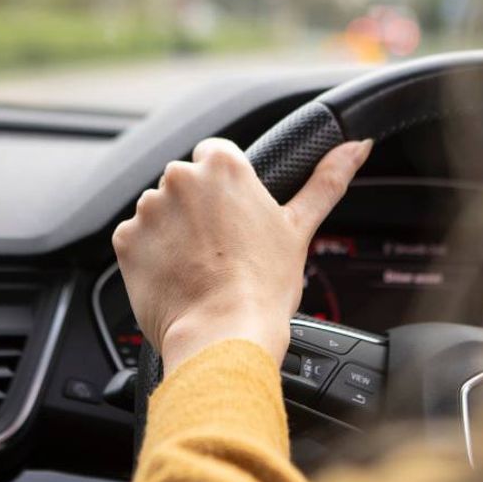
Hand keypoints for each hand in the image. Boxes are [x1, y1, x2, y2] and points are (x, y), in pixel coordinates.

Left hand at [112, 137, 372, 374]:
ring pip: (159, 212)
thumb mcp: (299, 228)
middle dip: (197, 210)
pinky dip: (150, 256)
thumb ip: (326, 181)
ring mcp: (149, 208)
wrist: (223, 335)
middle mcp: (180, 178)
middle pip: (185, 183)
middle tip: (219, 249)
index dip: (225, 189)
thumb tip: (356, 146)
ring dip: (172, 232)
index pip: (215, 155)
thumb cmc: (264, 287)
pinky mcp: (126, 239)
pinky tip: (175, 276)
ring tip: (198, 267)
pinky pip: (136, 239)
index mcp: (223, 166)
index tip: (232, 217)